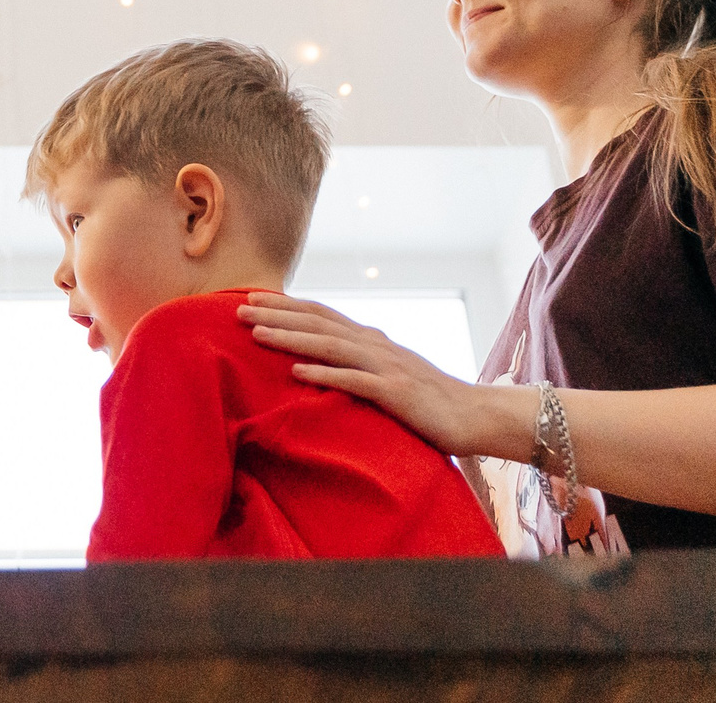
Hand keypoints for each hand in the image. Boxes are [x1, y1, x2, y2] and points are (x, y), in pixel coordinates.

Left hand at [239, 292, 493, 456]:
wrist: (478, 416)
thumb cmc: (430, 401)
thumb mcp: (390, 375)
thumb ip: (360, 365)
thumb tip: (322, 363)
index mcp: (372, 341)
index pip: (321, 315)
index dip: (286, 306)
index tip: (250, 299)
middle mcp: (375, 346)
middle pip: (318, 323)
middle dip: (276, 314)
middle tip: (237, 308)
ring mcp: (386, 367)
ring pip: (330, 346)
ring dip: (291, 338)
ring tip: (256, 333)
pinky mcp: (396, 394)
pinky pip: (355, 382)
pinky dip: (326, 374)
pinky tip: (299, 371)